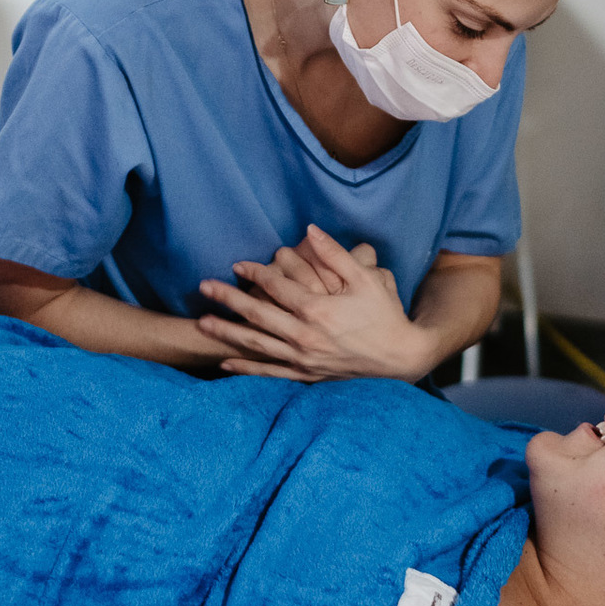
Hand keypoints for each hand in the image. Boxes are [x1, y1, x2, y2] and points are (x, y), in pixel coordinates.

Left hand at [198, 225, 438, 381]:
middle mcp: (305, 336)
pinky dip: (246, 369)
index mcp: (318, 310)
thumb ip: (335, 254)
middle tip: (203, 287)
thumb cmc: (385, 315)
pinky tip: (225, 364)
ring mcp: (304, 359)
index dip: (254, 274)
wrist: (401, 358)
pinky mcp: (307, 375)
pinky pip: (270, 372)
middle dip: (228, 300)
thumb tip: (310, 230)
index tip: (236, 265)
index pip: (276, 288)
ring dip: (227, 332)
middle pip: (257, 315)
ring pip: (257, 344)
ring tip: (203, 323)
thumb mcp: (366, 279)